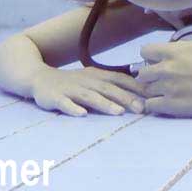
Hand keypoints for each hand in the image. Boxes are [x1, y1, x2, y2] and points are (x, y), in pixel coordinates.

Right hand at [30, 67, 145, 116]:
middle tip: (141, 109)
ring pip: (89, 96)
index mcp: (97, 76)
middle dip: (126, 98)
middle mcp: (86, 81)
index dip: (136, 87)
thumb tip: (141, 93)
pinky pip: (64, 103)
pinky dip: (73, 108)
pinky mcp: (54, 97)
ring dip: (104, 104)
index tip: (152, 96)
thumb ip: (113, 85)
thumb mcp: (94, 79)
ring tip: (118, 113)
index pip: (120, 80)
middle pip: (108, 89)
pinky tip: (81, 114)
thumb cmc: (72, 82)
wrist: (38, 77)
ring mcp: (70, 89)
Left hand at [136, 38, 191, 116]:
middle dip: (151, 74)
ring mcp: (168, 88)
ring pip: (146, 90)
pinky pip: (151, 105)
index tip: (158, 61)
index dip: (151, 56)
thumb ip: (184, 47)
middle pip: (142, 73)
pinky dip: (156, 104)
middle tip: (164, 78)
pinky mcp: (173, 106)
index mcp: (174, 51)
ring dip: (154, 90)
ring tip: (168, 92)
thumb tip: (175, 50)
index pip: (145, 51)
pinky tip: (167, 102)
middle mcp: (167, 69)